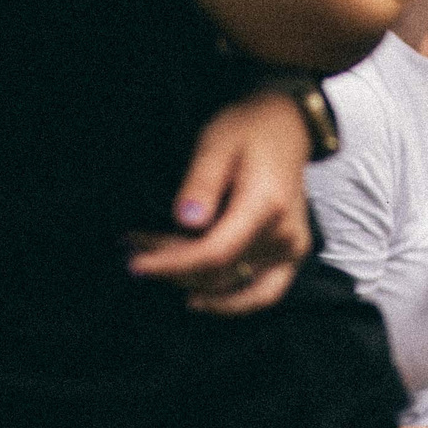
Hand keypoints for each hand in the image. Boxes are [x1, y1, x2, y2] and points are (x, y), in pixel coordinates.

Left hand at [125, 89, 312, 315]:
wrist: (287, 126)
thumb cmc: (249, 130)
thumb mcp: (217, 143)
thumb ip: (201, 182)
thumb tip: (186, 222)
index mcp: (265, 206)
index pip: (214, 254)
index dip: (171, 265)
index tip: (135, 264)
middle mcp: (283, 234)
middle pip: (218, 273)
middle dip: (171, 265)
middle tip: (137, 246)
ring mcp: (291, 247)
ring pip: (232, 285)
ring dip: (190, 281)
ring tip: (159, 264)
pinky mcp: (292, 253)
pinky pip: (264, 293)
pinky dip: (233, 302)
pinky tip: (200, 298)